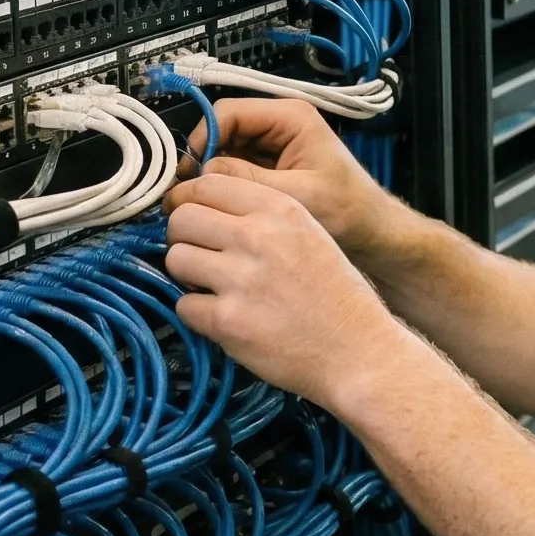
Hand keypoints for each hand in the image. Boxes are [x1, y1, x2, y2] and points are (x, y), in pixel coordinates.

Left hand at [164, 172, 396, 407]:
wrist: (359, 351)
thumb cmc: (336, 295)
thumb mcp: (310, 234)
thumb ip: (262, 216)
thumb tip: (202, 211)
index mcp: (280, 209)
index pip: (207, 183)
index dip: (193, 202)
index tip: (199, 221)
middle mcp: (258, 236)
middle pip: (182, 217)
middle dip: (185, 237)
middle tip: (203, 256)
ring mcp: (240, 279)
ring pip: (175, 258)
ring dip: (188, 275)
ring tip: (216, 288)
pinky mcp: (227, 321)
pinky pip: (184, 306)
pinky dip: (199, 315)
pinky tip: (227, 318)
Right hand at [177, 96, 397, 258]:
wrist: (371, 231)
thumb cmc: (348, 211)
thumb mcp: (295, 196)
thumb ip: (247, 181)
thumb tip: (200, 175)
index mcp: (291, 117)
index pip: (228, 112)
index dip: (203, 138)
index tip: (191, 172)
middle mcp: (279, 123)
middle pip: (222, 130)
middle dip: (204, 159)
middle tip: (189, 192)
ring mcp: (274, 144)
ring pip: (224, 150)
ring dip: (212, 174)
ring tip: (202, 203)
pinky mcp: (270, 165)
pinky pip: (234, 167)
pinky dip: (224, 184)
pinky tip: (218, 207)